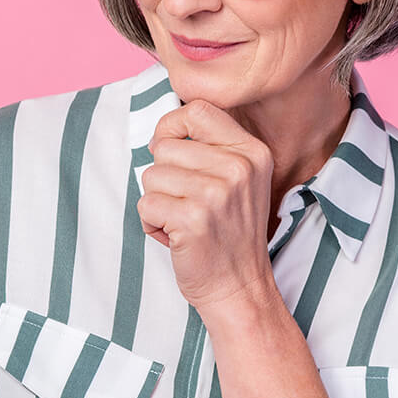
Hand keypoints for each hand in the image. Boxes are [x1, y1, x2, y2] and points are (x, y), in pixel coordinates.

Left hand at [137, 98, 278, 312]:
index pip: (197, 110)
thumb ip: (210, 149)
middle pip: (165, 147)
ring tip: (182, 221)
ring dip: (157, 202)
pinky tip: (176, 237)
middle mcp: (239, 168)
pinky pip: (145, 204)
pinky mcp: (193, 219)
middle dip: (163, 177)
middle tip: (187, 204)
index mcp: (252, 151)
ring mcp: (217, 193)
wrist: (239, 287)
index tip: (167, 149)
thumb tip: (161, 134)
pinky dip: (151, 224)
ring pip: (151, 175)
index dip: (170, 126)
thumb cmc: (228, 233)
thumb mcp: (237, 181)